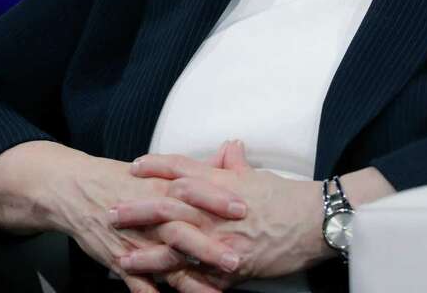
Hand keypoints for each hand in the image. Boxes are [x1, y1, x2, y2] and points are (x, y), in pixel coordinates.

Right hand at [48, 144, 249, 292]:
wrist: (75, 189)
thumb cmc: (122, 180)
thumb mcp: (159, 170)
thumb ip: (197, 168)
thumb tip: (230, 153)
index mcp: (162, 188)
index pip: (194, 191)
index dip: (218, 200)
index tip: (245, 208)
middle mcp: (150, 215)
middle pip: (183, 231)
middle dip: (210, 247)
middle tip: (237, 259)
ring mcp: (135, 240)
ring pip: (165, 262)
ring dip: (190, 279)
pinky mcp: (119, 259)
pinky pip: (138, 282)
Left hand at [116, 140, 332, 286]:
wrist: (316, 221)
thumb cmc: (289, 197)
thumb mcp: (259, 176)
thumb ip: (236, 166)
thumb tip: (228, 148)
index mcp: (224, 183)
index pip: (183, 169)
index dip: (157, 167)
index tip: (134, 166)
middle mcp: (218, 210)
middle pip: (170, 206)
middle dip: (138, 210)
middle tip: (110, 212)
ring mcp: (224, 239)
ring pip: (178, 246)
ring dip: (149, 253)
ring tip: (123, 257)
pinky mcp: (233, 266)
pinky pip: (200, 277)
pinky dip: (178, 284)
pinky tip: (159, 289)